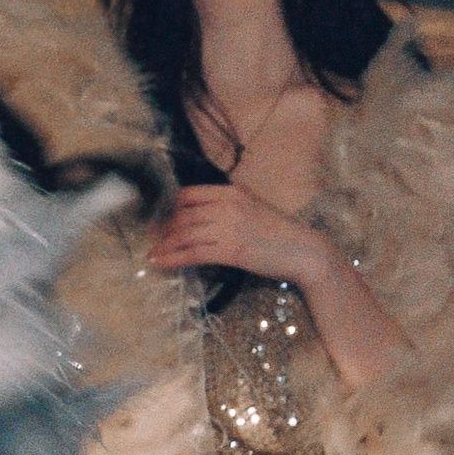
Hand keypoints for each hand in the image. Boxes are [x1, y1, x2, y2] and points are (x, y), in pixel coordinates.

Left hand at [148, 183, 326, 286]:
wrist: (303, 251)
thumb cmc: (278, 233)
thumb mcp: (251, 209)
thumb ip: (227, 207)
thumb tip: (200, 215)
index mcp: (231, 192)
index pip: (189, 194)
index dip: (169, 206)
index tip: (158, 217)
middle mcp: (227, 206)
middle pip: (182, 215)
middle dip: (161, 228)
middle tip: (150, 238)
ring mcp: (228, 228)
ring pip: (184, 234)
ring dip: (164, 245)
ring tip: (152, 254)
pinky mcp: (231, 251)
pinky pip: (193, 253)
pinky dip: (173, 258)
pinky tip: (162, 262)